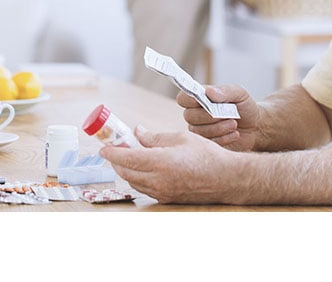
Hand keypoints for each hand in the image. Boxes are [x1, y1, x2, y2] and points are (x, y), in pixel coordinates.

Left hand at [99, 126, 238, 203]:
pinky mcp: (167, 199)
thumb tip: (137, 133)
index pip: (126, 158)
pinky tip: (143, 168)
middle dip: (116, 160)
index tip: (103, 147)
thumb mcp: (180, 138)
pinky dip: (138, 178)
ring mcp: (162, 192)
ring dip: (127, 169)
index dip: (112, 152)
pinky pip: (145, 188)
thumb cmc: (207, 154)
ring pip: (133, 182)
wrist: (227, 178)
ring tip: (129, 156)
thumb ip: (155, 137)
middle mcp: (159, 180)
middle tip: (115, 148)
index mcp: (161, 162)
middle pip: (125, 172)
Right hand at [177, 84, 260, 151]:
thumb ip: (225, 91)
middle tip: (227, 115)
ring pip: (199, 131)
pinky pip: (209, 143)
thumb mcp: (239, 94)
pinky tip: (235, 134)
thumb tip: (209, 92)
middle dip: (209, 116)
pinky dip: (224, 138)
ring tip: (234, 124)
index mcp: (199, 99)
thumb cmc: (244, 107)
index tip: (202, 101)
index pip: (183, 98)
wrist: (255, 126)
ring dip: (219, 128)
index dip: (189, 99)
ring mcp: (200, 130)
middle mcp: (195, 114)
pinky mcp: (207, 144)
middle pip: (189, 116)